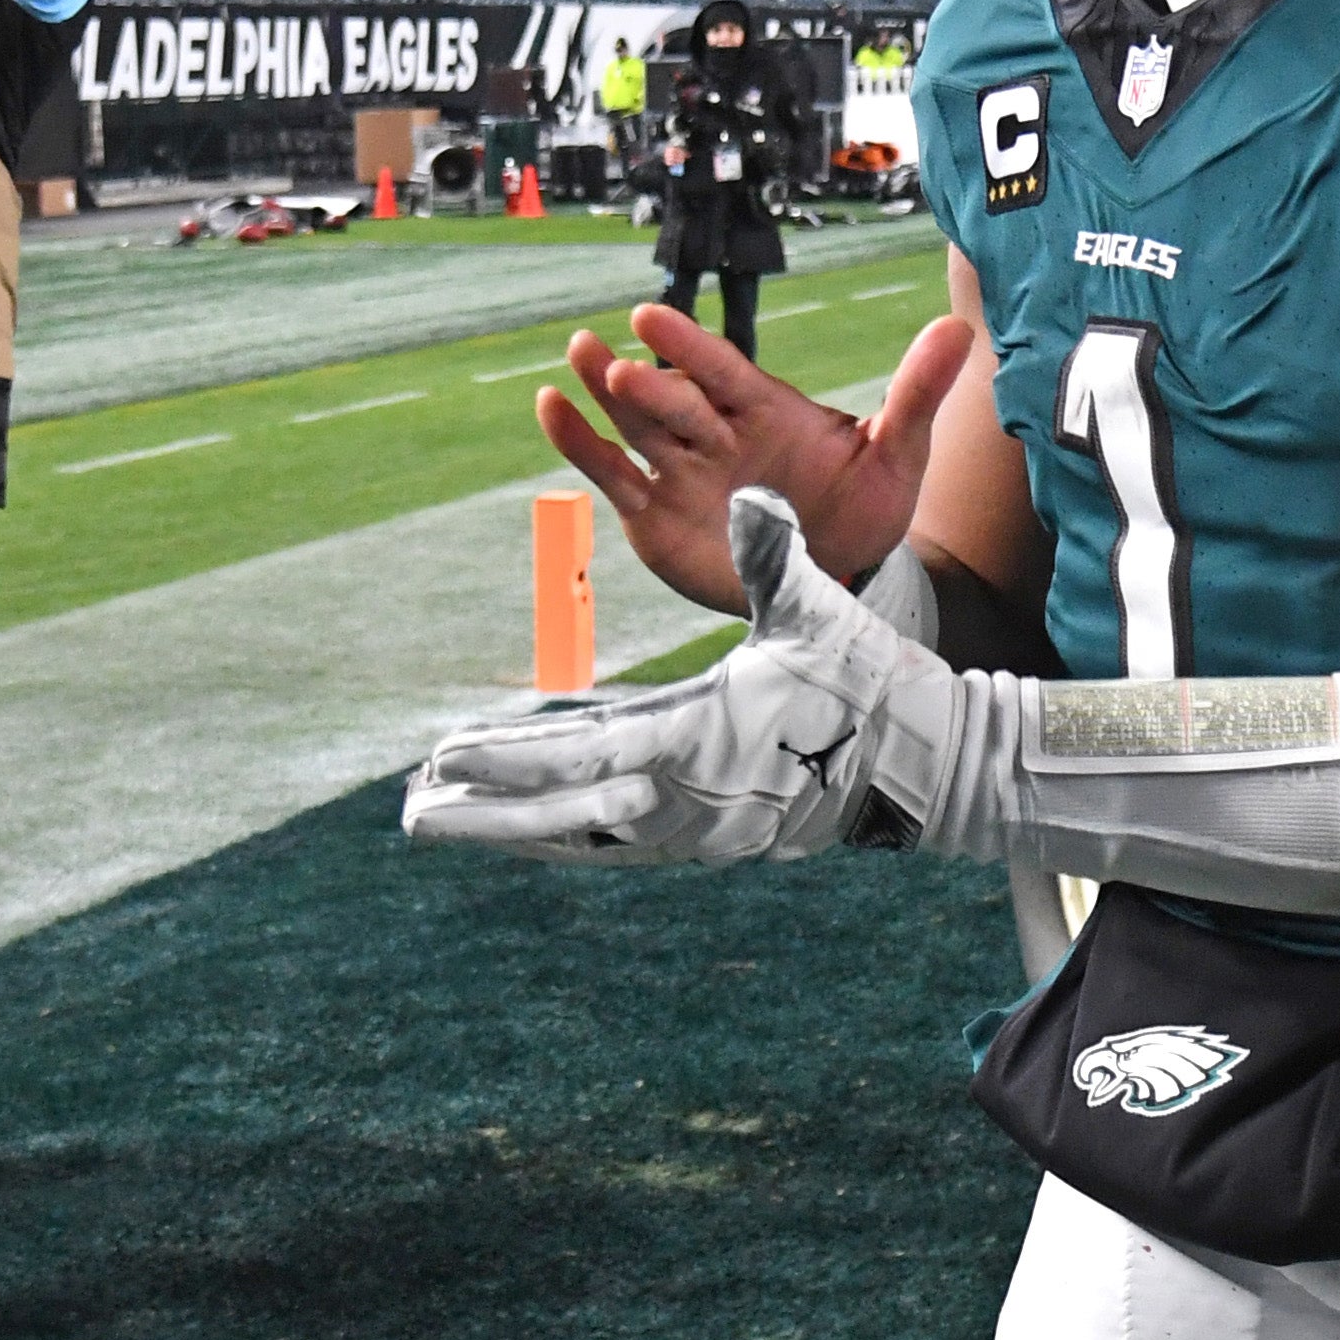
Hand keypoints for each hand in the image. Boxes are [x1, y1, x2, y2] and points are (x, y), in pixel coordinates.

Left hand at [405, 489, 912, 860]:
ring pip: (585, 836)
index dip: (509, 758)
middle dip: (486, 815)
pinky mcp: (709, 838)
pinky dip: (565, 836)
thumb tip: (750, 496)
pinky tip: (528, 831)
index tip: (445, 758)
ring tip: (449, 823)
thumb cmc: (868, 682)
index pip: (585, 753)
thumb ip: (773, 555)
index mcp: (703, 740)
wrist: (926, 764)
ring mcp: (698, 829)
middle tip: (413, 813)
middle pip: (565, 815)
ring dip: (515, 831)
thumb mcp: (819, 612)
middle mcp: (690, 798)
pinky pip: (618, 842)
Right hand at [538, 304, 971, 612]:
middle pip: (672, 399)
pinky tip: (551, 409)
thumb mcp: (899, 451)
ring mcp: (681, 471)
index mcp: (764, 407)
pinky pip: (613, 475)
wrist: (844, 576)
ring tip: (574, 362)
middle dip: (646, 384)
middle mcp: (715, 431)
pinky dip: (582, 446)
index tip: (650, 315)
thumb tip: (960, 331)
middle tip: (615, 361)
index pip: (721, 370)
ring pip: (634, 427)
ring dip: (602, 398)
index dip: (689, 346)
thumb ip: (917, 392)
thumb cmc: (866, 505)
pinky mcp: (655, 514)